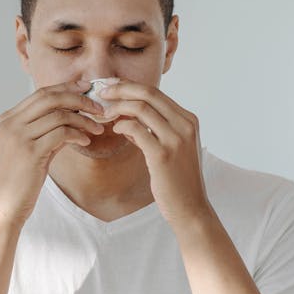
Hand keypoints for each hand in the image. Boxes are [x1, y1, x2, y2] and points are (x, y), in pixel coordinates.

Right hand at [0, 80, 105, 225]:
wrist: (4, 205)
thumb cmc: (19, 179)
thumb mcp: (30, 149)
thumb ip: (47, 131)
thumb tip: (73, 117)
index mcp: (8, 119)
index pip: (41, 93)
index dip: (66, 88)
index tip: (86, 88)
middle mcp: (11, 123)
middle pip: (50, 98)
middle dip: (78, 99)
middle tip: (98, 108)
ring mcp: (19, 136)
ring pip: (59, 115)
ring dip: (83, 120)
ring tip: (97, 128)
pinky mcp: (30, 152)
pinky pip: (61, 134)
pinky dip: (78, 135)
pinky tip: (86, 142)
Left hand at [100, 80, 213, 226]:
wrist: (190, 208)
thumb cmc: (178, 179)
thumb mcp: (172, 148)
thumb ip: (153, 130)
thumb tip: (127, 118)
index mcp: (188, 120)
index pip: (156, 92)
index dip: (130, 86)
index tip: (112, 87)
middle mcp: (185, 125)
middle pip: (148, 93)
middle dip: (121, 89)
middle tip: (102, 93)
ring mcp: (175, 139)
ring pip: (141, 108)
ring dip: (118, 107)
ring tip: (105, 113)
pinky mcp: (162, 154)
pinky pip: (136, 129)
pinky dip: (121, 126)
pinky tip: (115, 130)